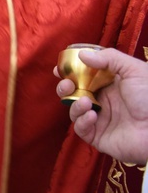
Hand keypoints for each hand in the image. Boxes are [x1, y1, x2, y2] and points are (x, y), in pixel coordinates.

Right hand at [53, 48, 147, 163]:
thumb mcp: (134, 70)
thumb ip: (109, 58)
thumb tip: (82, 55)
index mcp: (110, 85)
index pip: (84, 77)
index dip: (70, 72)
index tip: (59, 69)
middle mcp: (103, 101)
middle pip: (74, 93)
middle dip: (65, 88)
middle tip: (66, 85)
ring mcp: (100, 119)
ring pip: (74, 110)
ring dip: (75, 105)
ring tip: (87, 102)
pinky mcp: (98, 136)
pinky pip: (81, 129)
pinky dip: (82, 121)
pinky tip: (93, 117)